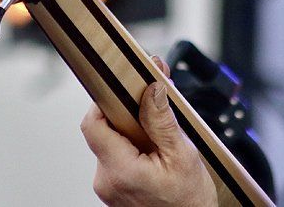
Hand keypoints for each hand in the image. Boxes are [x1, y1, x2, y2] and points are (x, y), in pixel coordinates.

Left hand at [80, 56, 217, 205]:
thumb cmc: (190, 202)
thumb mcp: (183, 155)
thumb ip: (163, 120)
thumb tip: (152, 89)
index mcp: (120, 170)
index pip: (93, 123)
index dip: (106, 101)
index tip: (125, 91)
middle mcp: (106, 180)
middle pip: (105, 130)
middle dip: (129, 116)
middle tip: (155, 112)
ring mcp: (108, 187)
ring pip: (112, 143)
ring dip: (134, 134)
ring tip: (160, 142)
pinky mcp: (113, 189)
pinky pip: (117, 157)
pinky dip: (134, 149)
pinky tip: (155, 154)